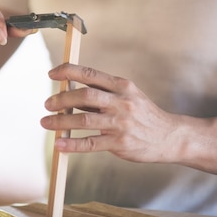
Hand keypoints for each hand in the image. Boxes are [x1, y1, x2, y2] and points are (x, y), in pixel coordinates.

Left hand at [40, 63, 181, 162]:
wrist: (170, 137)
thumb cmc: (143, 115)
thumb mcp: (129, 96)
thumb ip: (103, 93)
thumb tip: (69, 93)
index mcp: (122, 86)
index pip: (90, 73)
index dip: (68, 71)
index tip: (52, 74)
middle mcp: (121, 102)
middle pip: (84, 95)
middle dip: (61, 99)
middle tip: (47, 105)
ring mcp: (120, 123)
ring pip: (84, 120)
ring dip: (60, 122)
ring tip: (46, 123)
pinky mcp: (119, 143)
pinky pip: (90, 143)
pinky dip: (72, 144)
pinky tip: (59, 145)